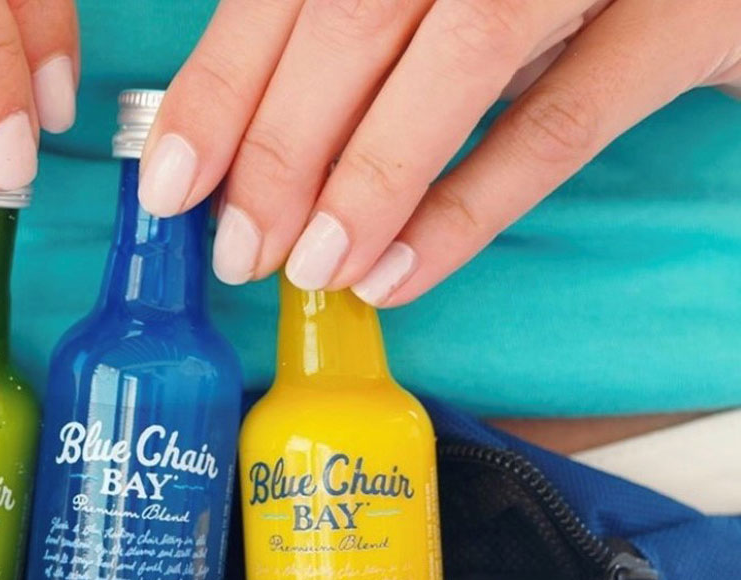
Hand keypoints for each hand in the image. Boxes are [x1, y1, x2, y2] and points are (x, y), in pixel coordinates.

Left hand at [141, 0, 740, 304]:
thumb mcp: (438, 1)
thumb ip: (356, 42)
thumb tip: (242, 151)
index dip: (224, 82)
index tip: (170, 182)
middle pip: (360, 10)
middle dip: (282, 143)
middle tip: (237, 250)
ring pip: (464, 53)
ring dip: (369, 176)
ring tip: (309, 268)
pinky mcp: (695, 15)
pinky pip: (562, 124)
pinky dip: (468, 207)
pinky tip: (395, 274)